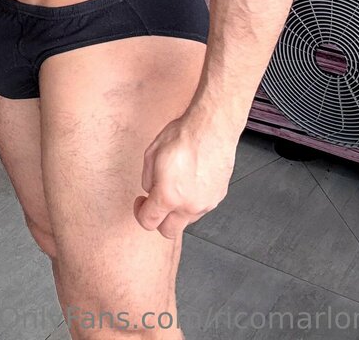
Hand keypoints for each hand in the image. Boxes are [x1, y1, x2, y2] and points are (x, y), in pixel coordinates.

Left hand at [133, 114, 236, 238]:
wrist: (212, 127)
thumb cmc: (182, 136)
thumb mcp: (151, 154)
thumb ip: (147, 179)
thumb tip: (150, 190)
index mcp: (168, 196)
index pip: (148, 222)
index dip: (139, 213)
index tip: (141, 202)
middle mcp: (189, 206)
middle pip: (168, 231)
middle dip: (159, 219)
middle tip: (156, 201)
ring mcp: (207, 203)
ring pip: (186, 219)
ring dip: (178, 210)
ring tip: (177, 184)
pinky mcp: (219, 197)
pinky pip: (201, 207)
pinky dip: (193, 200)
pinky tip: (192, 180)